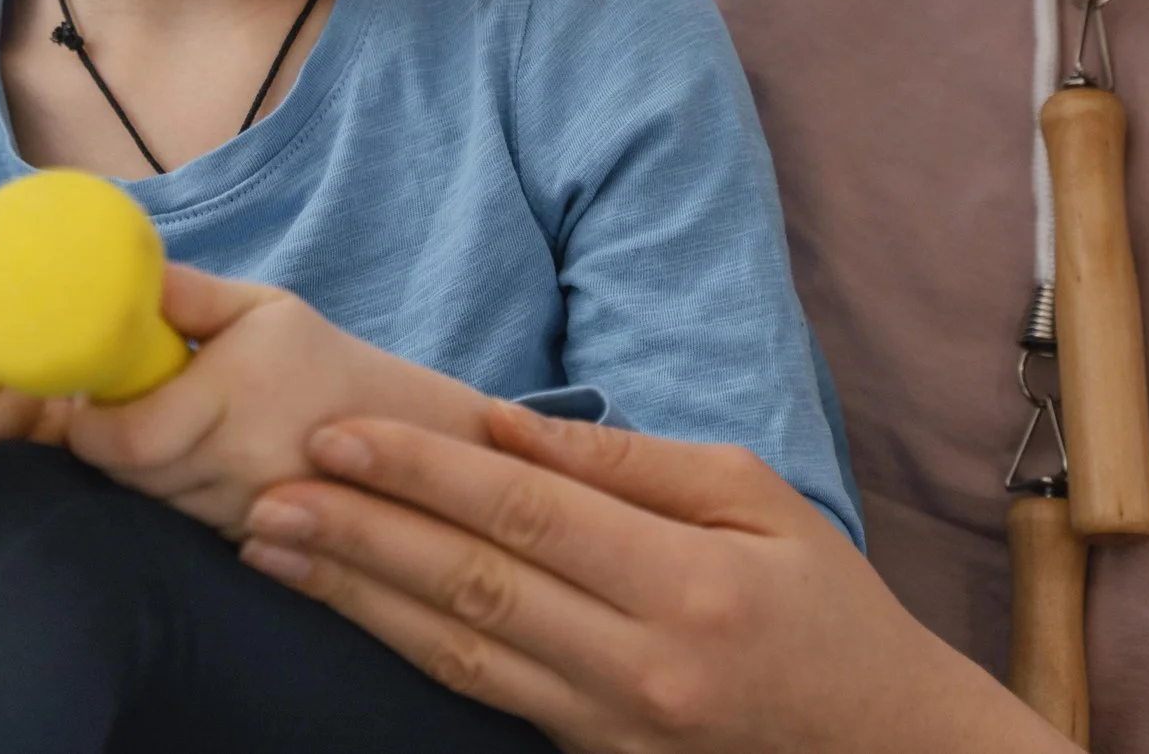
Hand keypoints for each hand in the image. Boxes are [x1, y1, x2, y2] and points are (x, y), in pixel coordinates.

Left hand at [66, 265, 492, 536]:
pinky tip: (195, 463)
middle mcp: (241, 459)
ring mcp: (249, 507)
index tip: (84, 402)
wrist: (393, 426)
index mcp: (235, 393)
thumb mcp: (262, 307)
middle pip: (130, 477)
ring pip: (154, 503)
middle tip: (114, 410)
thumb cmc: (312, 357)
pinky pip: (185, 523)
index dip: (88, 429)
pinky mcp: (254, 536)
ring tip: (165, 430)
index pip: (128, 440)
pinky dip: (175, 496)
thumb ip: (190, 294)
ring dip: (141, 473)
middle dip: (106, 447)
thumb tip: (124, 273)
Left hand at [235, 404, 1070, 753]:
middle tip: (270, 490)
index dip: (424, 472)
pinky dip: (406, 645)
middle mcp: (638, 662)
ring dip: (356, 596)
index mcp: (688, 582)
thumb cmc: (824, 604)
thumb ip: (629, 462)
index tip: (340, 434)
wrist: (879, 749)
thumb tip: (509, 426)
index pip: (527, 514)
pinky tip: (351, 609)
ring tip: (275, 547)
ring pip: (457, 652)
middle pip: (473, 587)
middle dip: (361, 534)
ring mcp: (607, 723)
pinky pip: (481, 694)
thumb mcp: (755, 496)